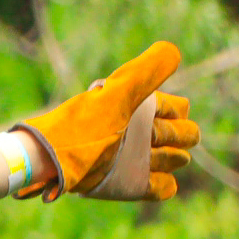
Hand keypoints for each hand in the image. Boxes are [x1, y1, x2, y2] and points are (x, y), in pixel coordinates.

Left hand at [12, 41, 200, 202]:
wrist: (55, 159)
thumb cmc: (85, 123)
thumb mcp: (116, 94)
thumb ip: (145, 72)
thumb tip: (173, 51)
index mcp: (139, 108)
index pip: (179, 108)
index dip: (175, 112)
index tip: (154, 115)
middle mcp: (141, 133)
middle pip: (183, 134)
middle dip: (178, 136)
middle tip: (151, 138)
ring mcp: (138, 160)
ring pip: (175, 159)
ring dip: (173, 158)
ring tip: (151, 156)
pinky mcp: (132, 184)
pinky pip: (163, 188)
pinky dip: (165, 185)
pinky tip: (156, 179)